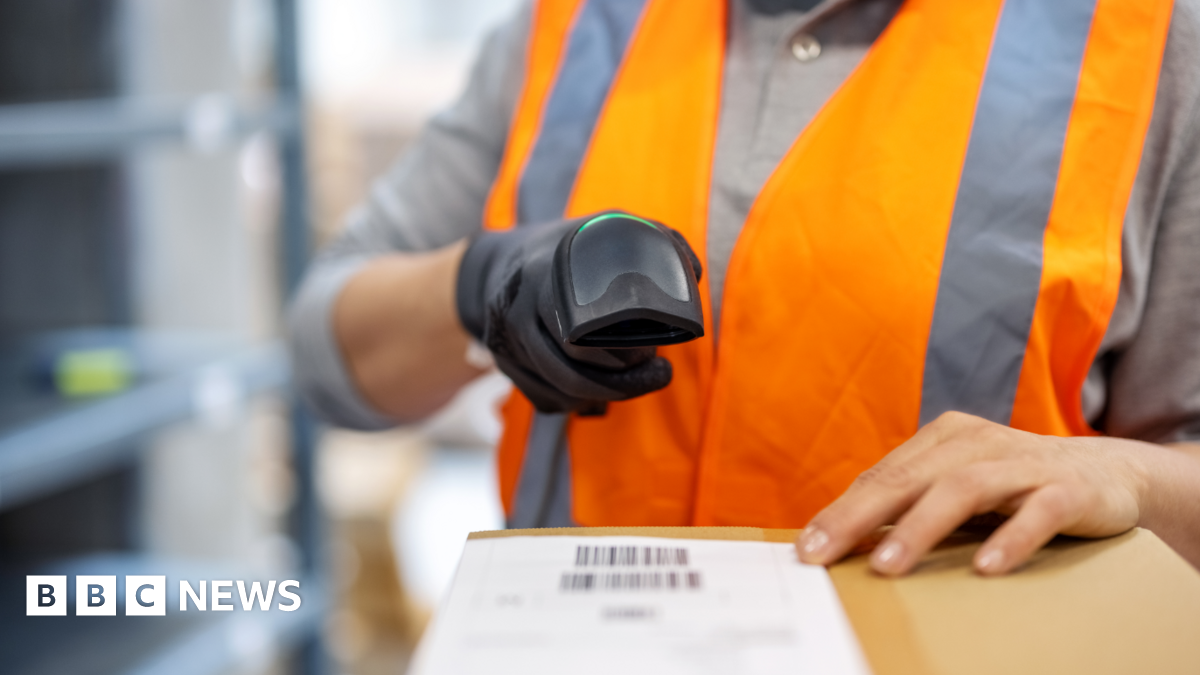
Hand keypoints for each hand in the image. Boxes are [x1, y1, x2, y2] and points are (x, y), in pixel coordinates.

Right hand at [455, 210, 701, 413]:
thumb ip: (653, 241)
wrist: (497, 264)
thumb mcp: (607, 228)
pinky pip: (544, 400)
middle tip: (659, 374)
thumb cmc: (568, 248)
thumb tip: (692, 273)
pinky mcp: (504, 366)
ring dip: (603, 397)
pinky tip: (600, 391)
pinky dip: (576, 403)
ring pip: (558, 393)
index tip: (657, 357)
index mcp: (543, 277)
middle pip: (570, 373)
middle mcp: (516, 312)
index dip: (622, 360)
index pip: (579, 337)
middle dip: (622, 384)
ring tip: (637, 383)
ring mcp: (506, 343)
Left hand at [796, 411, 1149, 575]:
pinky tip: (986, 568)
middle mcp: (975, 443)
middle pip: (907, 478)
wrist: (1109, 473)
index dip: (841, 511)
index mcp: (941, 440)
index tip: (806, 547)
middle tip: (822, 552)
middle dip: (858, 516)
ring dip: (920, 528)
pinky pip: (1036, 512)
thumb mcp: (957, 488)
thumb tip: (842, 539)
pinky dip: (1010, 538)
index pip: (881, 477)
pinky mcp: (1067, 489)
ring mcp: (1021, 464)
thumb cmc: (1014, 486)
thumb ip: (909, 504)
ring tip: (887, 565)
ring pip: (962, 490)